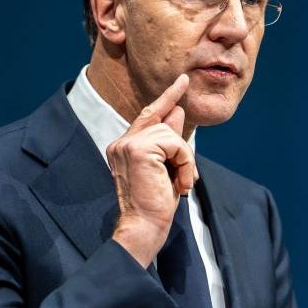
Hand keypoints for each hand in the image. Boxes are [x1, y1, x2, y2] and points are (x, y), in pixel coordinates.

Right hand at [107, 74, 198, 266]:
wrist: (144, 226)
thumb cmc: (156, 202)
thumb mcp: (167, 166)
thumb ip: (169, 140)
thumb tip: (177, 111)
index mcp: (124, 146)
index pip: (149, 114)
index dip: (168, 97)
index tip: (183, 81)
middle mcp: (122, 142)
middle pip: (163, 122)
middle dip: (180, 137)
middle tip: (185, 167)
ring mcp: (127, 143)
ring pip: (171, 134)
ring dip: (185, 159)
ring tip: (181, 182)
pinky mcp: (138, 148)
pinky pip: (175, 143)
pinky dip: (185, 162)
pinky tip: (180, 182)